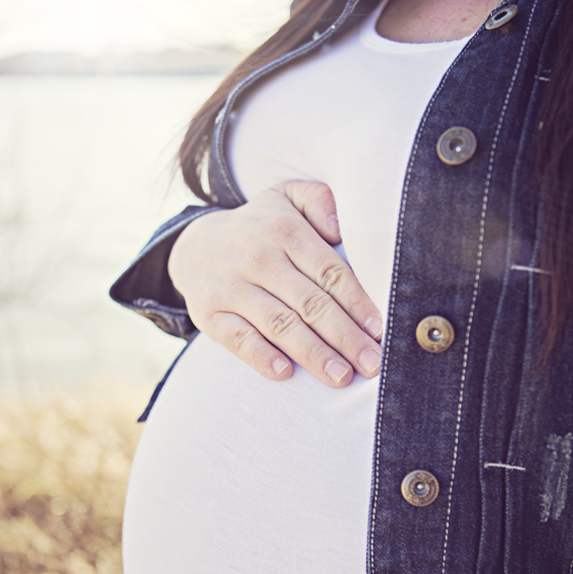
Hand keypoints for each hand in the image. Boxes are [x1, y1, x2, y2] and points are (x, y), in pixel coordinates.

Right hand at [168, 181, 382, 388]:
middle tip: (371, 364)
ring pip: (280, 325)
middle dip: (345, 337)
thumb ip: (319, 200)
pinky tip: (285, 373)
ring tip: (341, 377)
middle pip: (310, 303)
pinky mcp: (210, 315)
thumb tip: (340, 228)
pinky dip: (261, 356)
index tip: (378, 330)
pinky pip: (238, 339)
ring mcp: (232, 289)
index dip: (357, 302)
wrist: (194, 247)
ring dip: (313, 354)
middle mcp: (259, 259)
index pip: (329, 271)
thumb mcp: (287, 197)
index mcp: (284, 231)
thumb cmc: (260, 228)